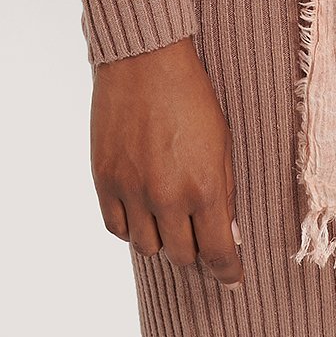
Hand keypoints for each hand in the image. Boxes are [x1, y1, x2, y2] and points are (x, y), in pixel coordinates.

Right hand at [91, 34, 245, 291]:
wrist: (144, 57)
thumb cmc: (191, 94)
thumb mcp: (222, 141)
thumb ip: (225, 191)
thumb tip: (229, 235)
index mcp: (205, 187)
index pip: (219, 253)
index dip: (228, 273)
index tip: (232, 279)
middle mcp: (167, 197)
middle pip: (182, 256)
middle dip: (194, 250)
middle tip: (196, 235)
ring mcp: (132, 190)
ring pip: (147, 248)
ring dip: (160, 239)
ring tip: (166, 218)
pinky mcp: (104, 180)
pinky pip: (116, 228)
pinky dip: (130, 226)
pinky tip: (140, 210)